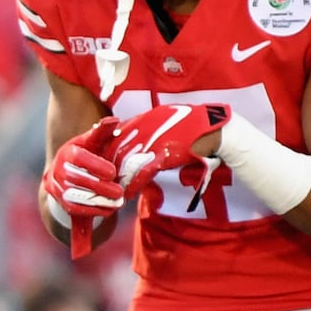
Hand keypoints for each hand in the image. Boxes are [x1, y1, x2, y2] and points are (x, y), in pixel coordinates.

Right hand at [43, 116, 122, 258]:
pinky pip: (75, 208)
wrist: (66, 173)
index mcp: (67, 152)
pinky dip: (94, 210)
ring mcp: (57, 186)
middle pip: (77, 179)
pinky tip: (109, 208)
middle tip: (119, 192)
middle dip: (100, 187)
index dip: (96, 166)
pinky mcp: (61, 201)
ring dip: (99, 201)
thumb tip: (114, 121)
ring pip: (76, 196)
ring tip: (117, 202)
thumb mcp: (93, 142)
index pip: (79, 158)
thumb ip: (103, 132)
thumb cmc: (87, 155)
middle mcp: (58, 168)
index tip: (113, 172)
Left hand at [107, 103, 230, 206]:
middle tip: (101, 177)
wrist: (210, 129)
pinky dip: (133, 184)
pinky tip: (128, 193)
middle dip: (107, 164)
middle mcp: (144, 129)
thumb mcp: (163, 118)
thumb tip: (133, 133)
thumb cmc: (189, 124)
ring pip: (125, 162)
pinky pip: (142, 172)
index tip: (100, 159)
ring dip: (117, 177)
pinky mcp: (162, 156)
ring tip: (111, 189)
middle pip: (115, 148)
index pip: (116, 133)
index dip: (106, 147)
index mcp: (143, 119)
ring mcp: (152, 142)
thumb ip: (147, 125)